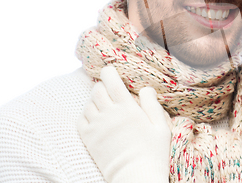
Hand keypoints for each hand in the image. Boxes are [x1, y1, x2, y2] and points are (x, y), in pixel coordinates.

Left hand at [78, 66, 170, 182]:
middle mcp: (109, 114)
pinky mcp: (89, 139)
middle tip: (110, 88)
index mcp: (127, 108)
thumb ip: (152, 104)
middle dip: (102, 85)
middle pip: (97, 90)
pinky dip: (86, 114)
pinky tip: (95, 117)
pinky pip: (81, 119)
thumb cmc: (153, 152)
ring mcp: (97, 126)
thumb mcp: (161, 126)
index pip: (112, 81)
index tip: (110, 70)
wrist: (135, 176)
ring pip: (88, 103)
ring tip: (104, 103)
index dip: (108, 72)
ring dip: (95, 100)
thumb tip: (146, 88)